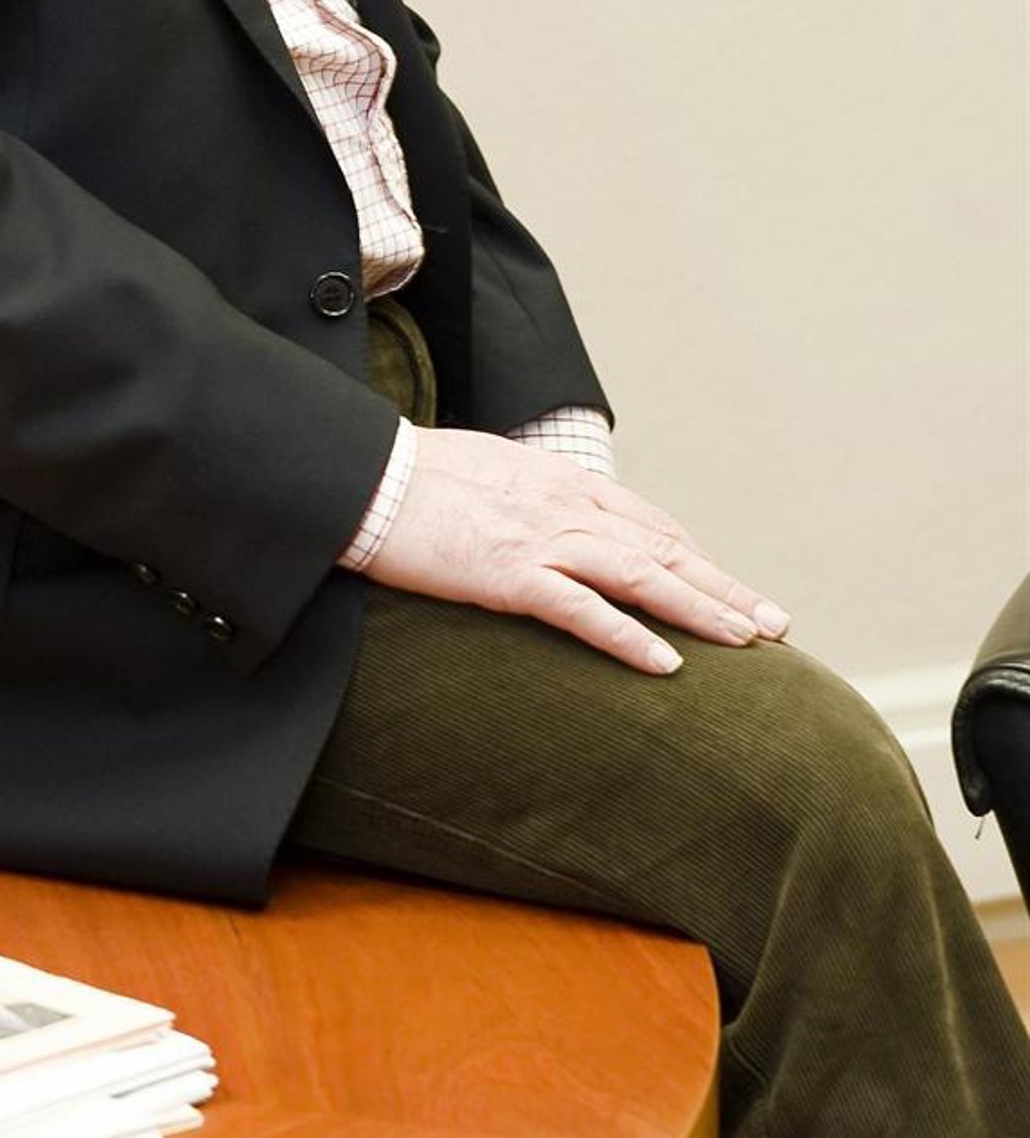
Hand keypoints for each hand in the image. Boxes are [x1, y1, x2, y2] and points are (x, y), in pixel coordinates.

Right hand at [364, 426, 789, 675]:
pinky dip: (629, 636)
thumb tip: (537, 514)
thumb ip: (524, 494)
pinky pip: (582, 609)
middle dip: (723, 588)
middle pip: (664, 548)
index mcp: (559, 480)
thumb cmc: (410, 476)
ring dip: (701, 609)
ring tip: (749, 643)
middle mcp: (565, 505)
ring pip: (642, 575)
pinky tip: (666, 664)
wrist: (363, 477)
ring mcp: (541, 539)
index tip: (729, 586)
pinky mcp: (509, 574)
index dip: (695, 557)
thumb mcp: (485, 472)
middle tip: (775, 624)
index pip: (647, 521)